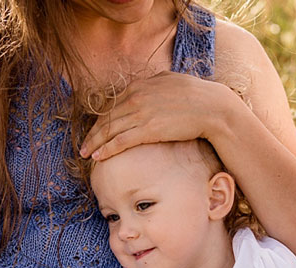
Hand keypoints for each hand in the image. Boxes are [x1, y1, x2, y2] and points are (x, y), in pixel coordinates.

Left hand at [79, 71, 237, 160]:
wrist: (211, 107)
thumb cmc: (195, 96)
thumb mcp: (169, 82)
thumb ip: (152, 85)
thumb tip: (145, 88)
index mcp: (139, 86)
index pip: (112, 105)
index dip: (101, 120)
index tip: (95, 131)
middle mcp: (135, 98)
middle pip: (106, 118)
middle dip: (92, 134)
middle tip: (84, 146)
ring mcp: (140, 113)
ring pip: (109, 130)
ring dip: (95, 144)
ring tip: (87, 154)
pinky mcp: (147, 129)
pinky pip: (120, 140)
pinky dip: (106, 149)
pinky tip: (99, 156)